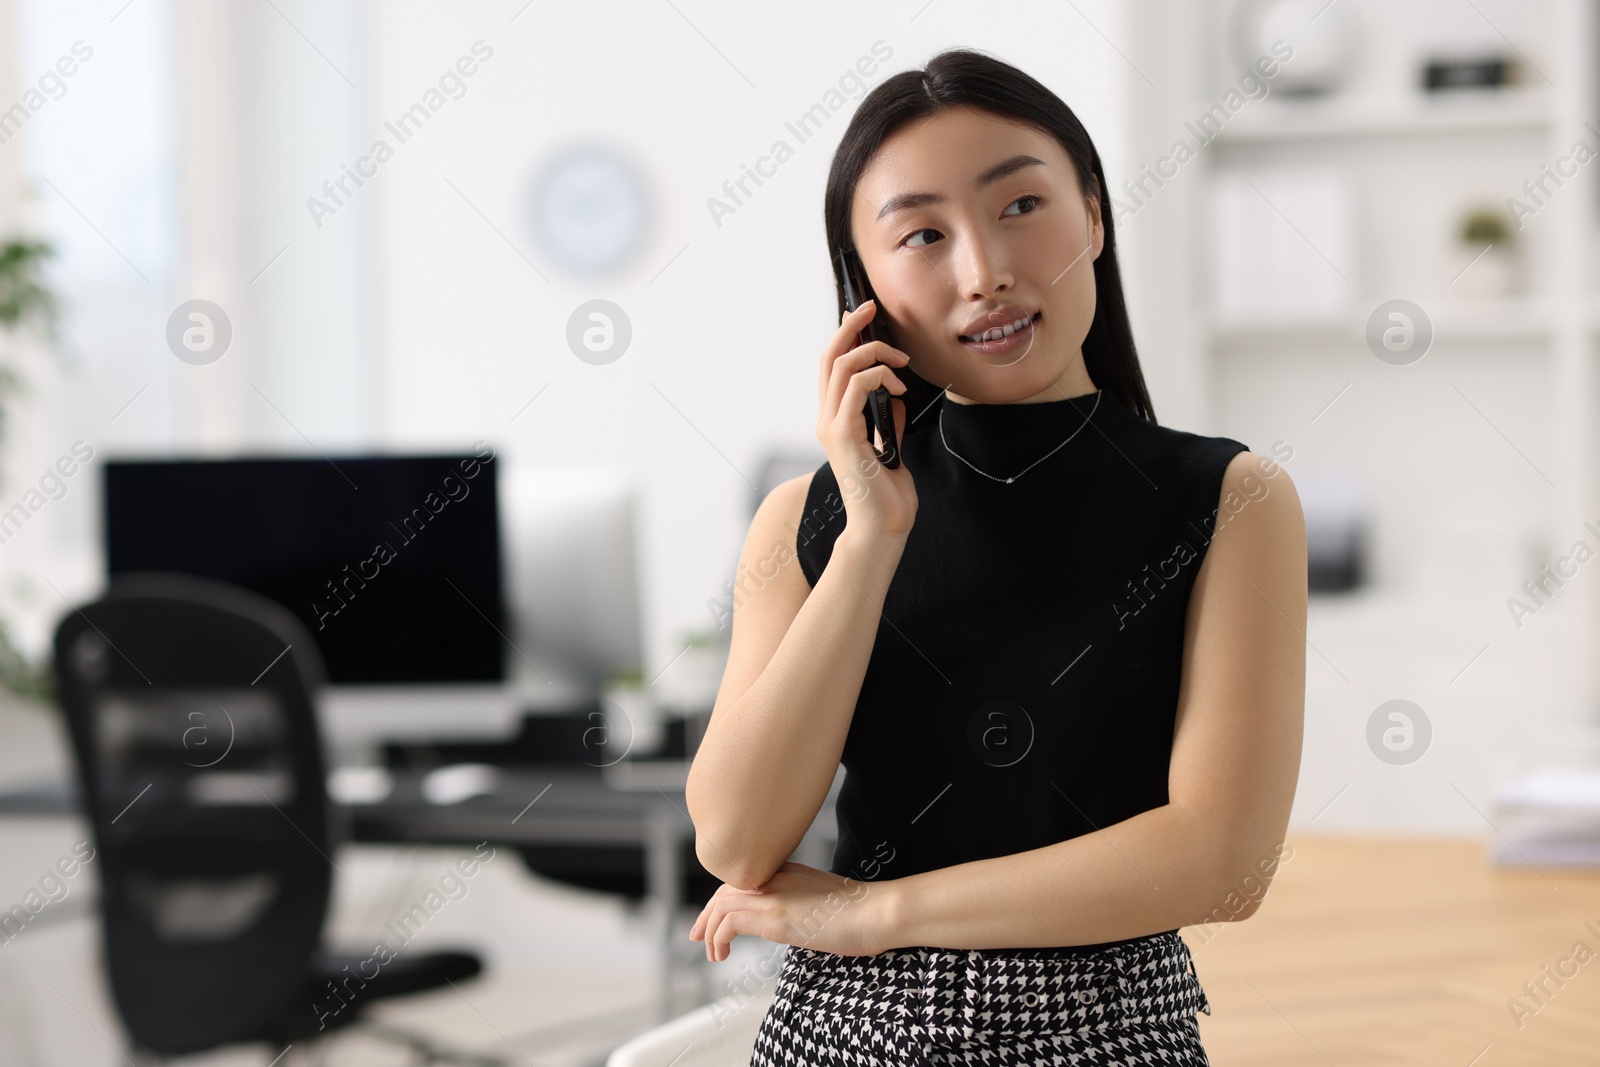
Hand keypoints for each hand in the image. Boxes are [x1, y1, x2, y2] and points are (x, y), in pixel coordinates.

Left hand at [688, 861, 894, 961]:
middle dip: (706, 915)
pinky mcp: (775, 916)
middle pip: (726, 889)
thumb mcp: (824, 903)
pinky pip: (730, 922)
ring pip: (722, 904)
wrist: (878, 911)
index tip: (713, 920)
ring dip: (710, 930)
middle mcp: (776, 876)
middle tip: (696, 937)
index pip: (742, 880)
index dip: (722, 900)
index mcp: (787, 871)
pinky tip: (723, 954)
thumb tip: (791, 924)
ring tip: (712, 952)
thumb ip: (801, 906)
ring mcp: (774, 894)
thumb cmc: (861, 913)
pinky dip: (719, 937)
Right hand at [817, 299, 917, 541]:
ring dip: (874, 353)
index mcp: (834, 421)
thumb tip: (894, 395)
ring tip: (900, 364)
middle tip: (872, 308)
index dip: (845, 336)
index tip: (865, 316)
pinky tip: (898, 387)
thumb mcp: (892, 448)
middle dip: (851, 326)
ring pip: (841, 365)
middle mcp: (826, 420)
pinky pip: (856, 386)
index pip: (831, 367)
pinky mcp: (843, 434)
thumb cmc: (887, 496)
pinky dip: (879, 376)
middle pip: (829, 357)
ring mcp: (831, 426)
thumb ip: (887, 421)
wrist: (883, 527)